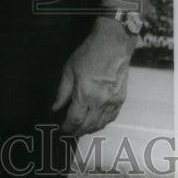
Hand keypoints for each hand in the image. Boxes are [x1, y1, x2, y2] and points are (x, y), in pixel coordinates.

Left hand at [52, 16, 137, 135]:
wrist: (113, 45)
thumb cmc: (89, 53)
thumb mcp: (69, 69)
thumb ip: (62, 91)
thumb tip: (55, 107)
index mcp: (85, 94)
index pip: (74, 119)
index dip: (67, 127)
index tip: (61, 130)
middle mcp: (100, 101)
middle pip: (87, 126)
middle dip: (77, 132)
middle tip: (69, 132)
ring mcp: (112, 102)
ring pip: (100, 124)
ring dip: (89, 130)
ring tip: (81, 129)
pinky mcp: (121, 99)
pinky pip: (111, 118)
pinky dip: (102, 123)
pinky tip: (96, 121)